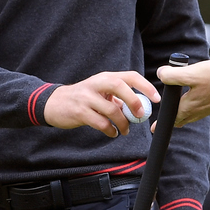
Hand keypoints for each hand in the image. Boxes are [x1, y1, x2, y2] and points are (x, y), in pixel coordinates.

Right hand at [43, 71, 159, 136]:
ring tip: (124, 130)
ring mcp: (87, 97)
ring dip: (122, 123)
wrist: (54, 103)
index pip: (130, 76)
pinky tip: (112, 132)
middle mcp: (97, 84)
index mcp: (105, 77)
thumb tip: (138, 109)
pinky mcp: (80, 111)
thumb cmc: (83, 98)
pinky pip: (101, 123)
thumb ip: (118, 98)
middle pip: (120, 86)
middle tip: (141, 115)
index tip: (156, 98)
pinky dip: (110, 130)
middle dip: (134, 101)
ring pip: (111, 109)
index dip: (145, 86)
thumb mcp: (100, 92)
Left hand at [156, 58, 209, 125]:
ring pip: (192, 114)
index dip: (162, 123)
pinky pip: (202, 108)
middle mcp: (199, 111)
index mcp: (190, 107)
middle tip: (164, 122)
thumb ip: (173, 76)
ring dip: (183, 114)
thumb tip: (160, 74)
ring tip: (178, 112)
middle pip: (182, 119)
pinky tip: (196, 98)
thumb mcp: (192, 73)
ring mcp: (209, 108)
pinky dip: (194, 107)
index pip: (172, 119)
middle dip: (173, 120)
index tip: (154, 129)